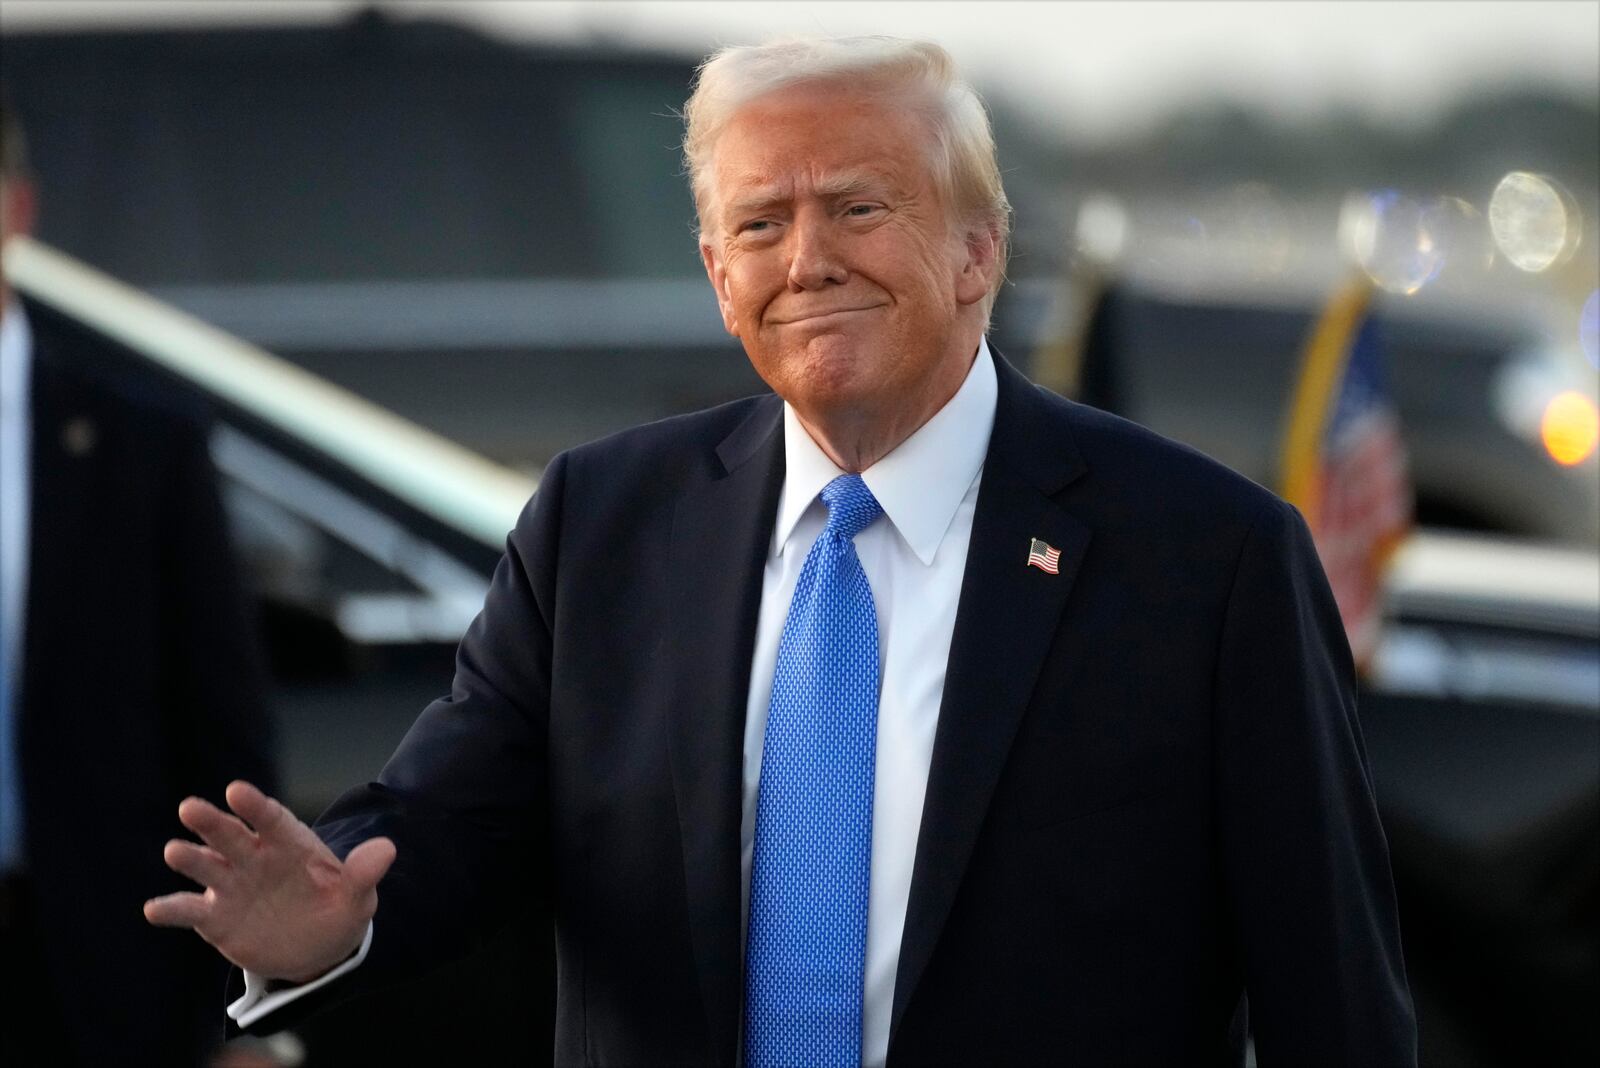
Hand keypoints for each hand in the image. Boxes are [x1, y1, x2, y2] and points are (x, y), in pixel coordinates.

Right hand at [144, 780, 395, 982]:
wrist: (318, 948)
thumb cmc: (338, 909)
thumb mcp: (357, 895)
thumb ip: (364, 873)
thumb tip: (387, 849)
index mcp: (289, 844)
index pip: (271, 819)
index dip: (255, 806)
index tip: (236, 790)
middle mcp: (255, 858)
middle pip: (231, 835)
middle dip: (212, 822)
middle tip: (190, 807)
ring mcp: (232, 885)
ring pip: (206, 866)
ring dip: (191, 858)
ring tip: (175, 851)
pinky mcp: (215, 917)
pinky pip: (190, 910)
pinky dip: (172, 909)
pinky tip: (154, 909)